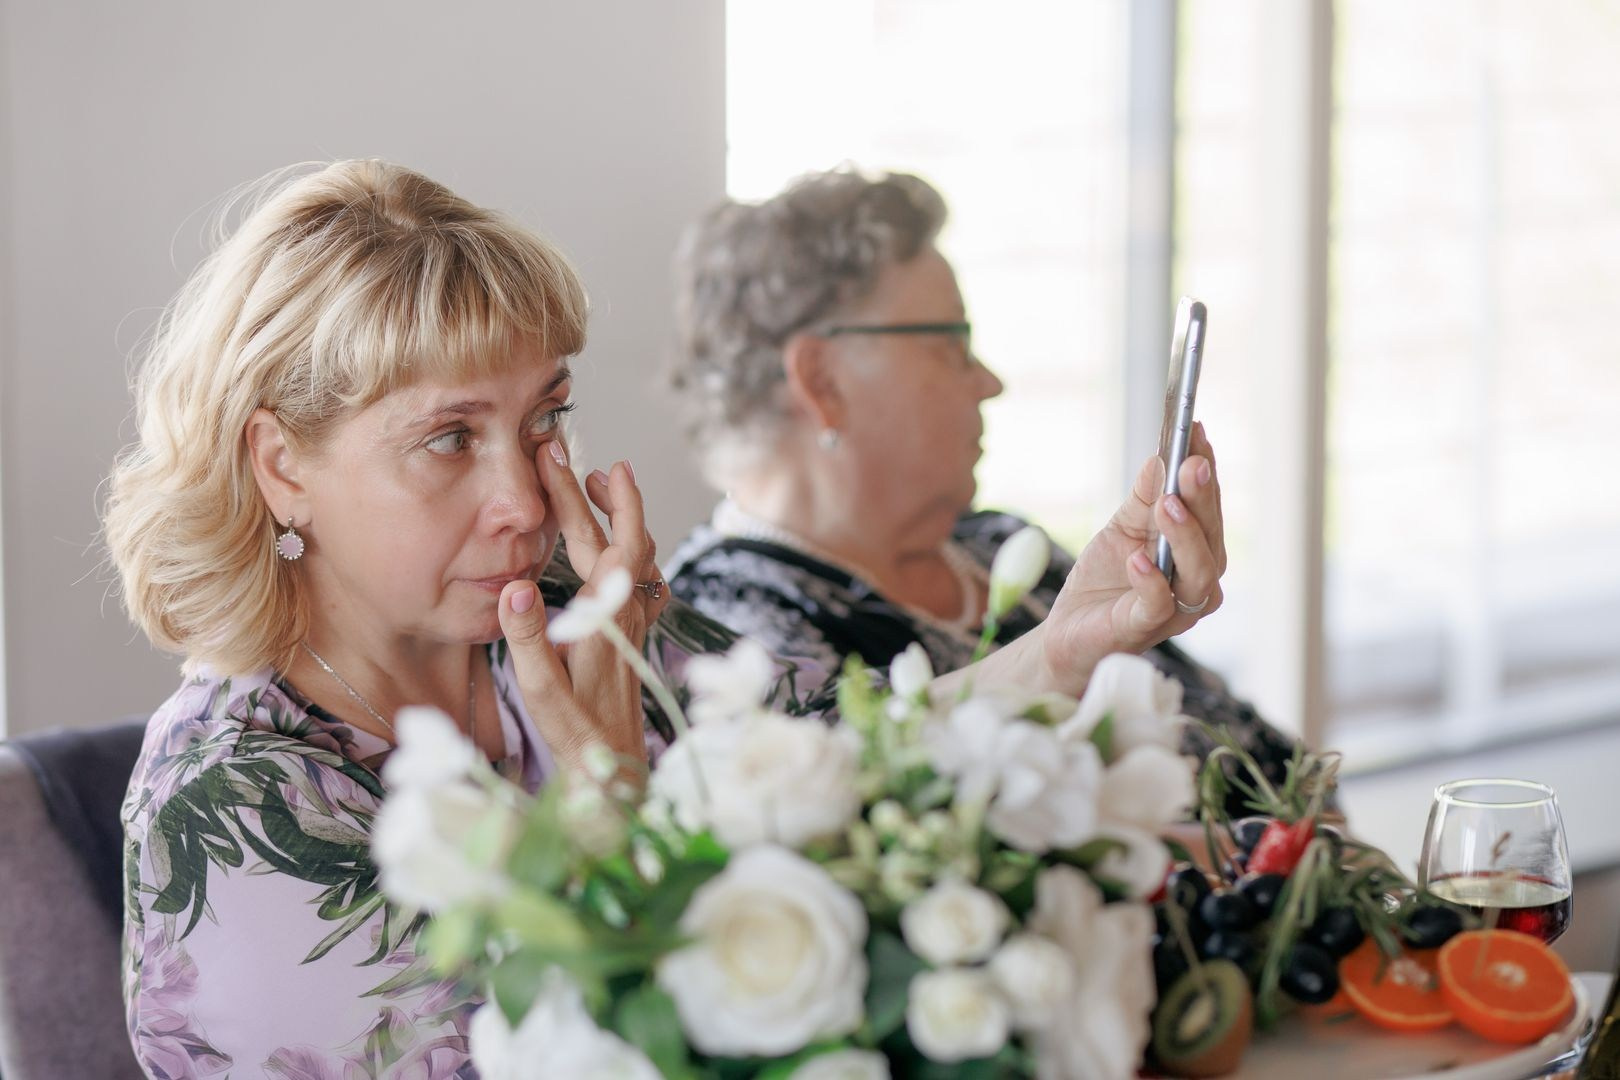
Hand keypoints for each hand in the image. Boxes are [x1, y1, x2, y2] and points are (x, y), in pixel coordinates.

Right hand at [496, 445, 666, 773]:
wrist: (615, 772)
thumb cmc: (577, 737)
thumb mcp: (542, 690)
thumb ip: (528, 637)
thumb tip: (516, 585)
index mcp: (606, 615)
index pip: (603, 539)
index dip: (582, 495)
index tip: (561, 456)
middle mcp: (628, 613)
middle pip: (623, 537)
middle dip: (599, 493)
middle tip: (569, 460)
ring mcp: (634, 624)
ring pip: (637, 555)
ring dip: (618, 518)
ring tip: (595, 490)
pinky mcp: (632, 639)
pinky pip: (640, 579)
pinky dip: (629, 549)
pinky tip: (619, 553)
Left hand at [1037, 423, 1226, 694]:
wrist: (1066, 632)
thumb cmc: (1103, 581)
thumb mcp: (1121, 529)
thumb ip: (1143, 498)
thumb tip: (1161, 456)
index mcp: (1195, 551)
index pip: (1208, 507)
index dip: (1206, 470)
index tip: (1196, 430)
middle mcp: (1197, 581)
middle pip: (1212, 537)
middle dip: (1203, 498)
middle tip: (1191, 464)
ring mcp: (1176, 609)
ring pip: (1199, 573)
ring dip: (1185, 536)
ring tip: (1167, 505)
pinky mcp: (1145, 629)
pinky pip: (1158, 606)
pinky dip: (1151, 581)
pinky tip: (1137, 558)